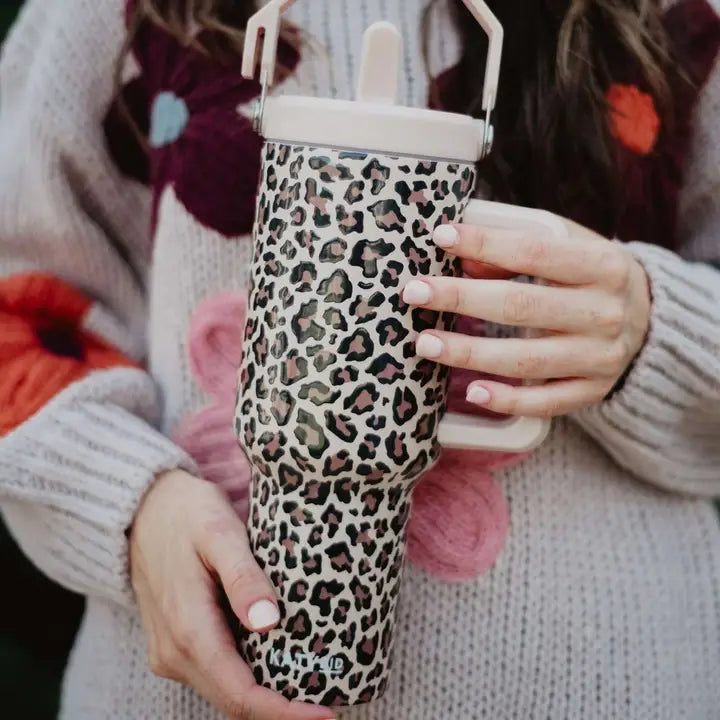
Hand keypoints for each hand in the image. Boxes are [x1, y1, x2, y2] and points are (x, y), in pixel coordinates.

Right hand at [130, 469, 334, 719]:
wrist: (142, 510)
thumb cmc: (185, 514)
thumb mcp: (219, 533)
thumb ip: (243, 577)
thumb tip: (269, 622)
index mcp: (189, 629)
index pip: (240, 694)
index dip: (284, 712)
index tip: (327, 714)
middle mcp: (174, 652)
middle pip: (234, 701)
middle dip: (281, 708)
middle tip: (329, 701)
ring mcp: (171, 652)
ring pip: (225, 691)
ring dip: (266, 695)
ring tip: (312, 683)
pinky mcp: (175, 644)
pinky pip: (215, 673)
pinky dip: (248, 678)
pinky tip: (280, 661)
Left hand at [403, 219, 651, 416]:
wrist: (651, 323)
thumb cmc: (592, 278)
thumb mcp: (572, 248)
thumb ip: (521, 245)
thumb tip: (461, 254)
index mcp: (603, 266)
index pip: (535, 251)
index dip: (485, 243)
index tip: (441, 236)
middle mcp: (605, 313)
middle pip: (522, 306)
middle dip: (462, 298)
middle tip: (414, 293)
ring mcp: (599, 358)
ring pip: (526, 360)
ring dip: (471, 353)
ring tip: (425, 344)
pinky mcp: (591, 391)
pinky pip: (545, 402)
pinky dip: (507, 400)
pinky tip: (473, 392)